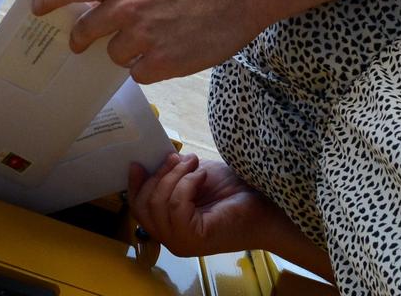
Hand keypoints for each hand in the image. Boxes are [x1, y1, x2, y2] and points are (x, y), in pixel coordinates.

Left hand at [32, 0, 263, 81]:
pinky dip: (148, 69)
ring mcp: (142, 37)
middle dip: (80, 40)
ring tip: (151, 41)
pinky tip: (167, 55)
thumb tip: (97, 8)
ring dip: (125, 54)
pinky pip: (138, 74)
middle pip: (83, 31)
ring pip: (113, 56)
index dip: (48, 0)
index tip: (37, 9)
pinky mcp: (162, 62)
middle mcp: (125, 7)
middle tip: (80, 44)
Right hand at [129, 153, 278, 257]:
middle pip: (144, 205)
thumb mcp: (195, 178)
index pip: (139, 209)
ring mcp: (181, 243)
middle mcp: (171, 240)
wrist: (265, 205)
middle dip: (159, 175)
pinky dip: (187, 185)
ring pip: (159, 204)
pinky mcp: (193, 239)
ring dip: (175, 176)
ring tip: (195, 164)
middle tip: (180, 158)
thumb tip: (153, 160)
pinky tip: (203, 177)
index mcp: (169, 226)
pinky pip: (176, 206)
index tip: (138, 163)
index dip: (135, 185)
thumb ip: (172, 175)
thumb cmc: (234, 193)